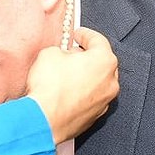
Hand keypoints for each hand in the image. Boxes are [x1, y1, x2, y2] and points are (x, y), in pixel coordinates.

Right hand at [27, 27, 118, 142]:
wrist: (43, 119)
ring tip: (66, 75)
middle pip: (101, 63)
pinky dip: (81, 93)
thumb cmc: (49, 88)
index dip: (85, 35)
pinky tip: (65, 92)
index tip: (78, 34)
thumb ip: (62, 50)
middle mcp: (110, 82)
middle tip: (71, 54)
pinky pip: (90, 98)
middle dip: (86, 57)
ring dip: (85, 77)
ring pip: (97, 82)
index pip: (98, 40)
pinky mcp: (95, 116)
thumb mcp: (50, 53)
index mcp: (104, 61)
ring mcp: (104, 101)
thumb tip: (63, 56)